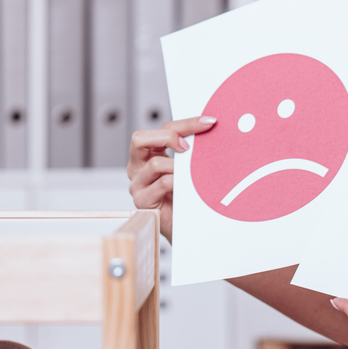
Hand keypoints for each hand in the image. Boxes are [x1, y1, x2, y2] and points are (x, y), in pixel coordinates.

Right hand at [126, 115, 216, 240]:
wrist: (183, 226)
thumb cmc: (184, 195)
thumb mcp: (185, 168)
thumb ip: (188, 152)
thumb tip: (210, 130)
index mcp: (148, 153)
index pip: (163, 129)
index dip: (186, 123)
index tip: (208, 122)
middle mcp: (138, 166)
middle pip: (140, 138)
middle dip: (168, 137)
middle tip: (188, 147)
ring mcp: (138, 184)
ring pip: (155, 163)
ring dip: (177, 167)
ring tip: (190, 175)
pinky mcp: (142, 201)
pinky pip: (162, 184)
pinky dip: (177, 183)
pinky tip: (186, 188)